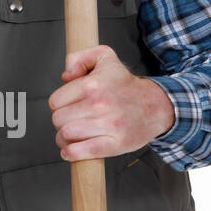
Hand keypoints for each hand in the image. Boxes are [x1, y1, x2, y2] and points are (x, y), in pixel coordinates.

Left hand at [48, 45, 175, 158]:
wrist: (155, 105)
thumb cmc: (125, 85)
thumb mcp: (105, 57)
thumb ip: (79, 58)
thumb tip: (65, 76)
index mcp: (94, 83)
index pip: (55, 101)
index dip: (59, 104)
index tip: (68, 105)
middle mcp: (100, 103)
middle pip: (58, 120)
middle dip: (61, 121)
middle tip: (71, 120)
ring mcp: (109, 125)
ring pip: (67, 135)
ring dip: (64, 138)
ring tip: (71, 135)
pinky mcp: (116, 144)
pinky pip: (83, 151)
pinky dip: (71, 153)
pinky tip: (70, 150)